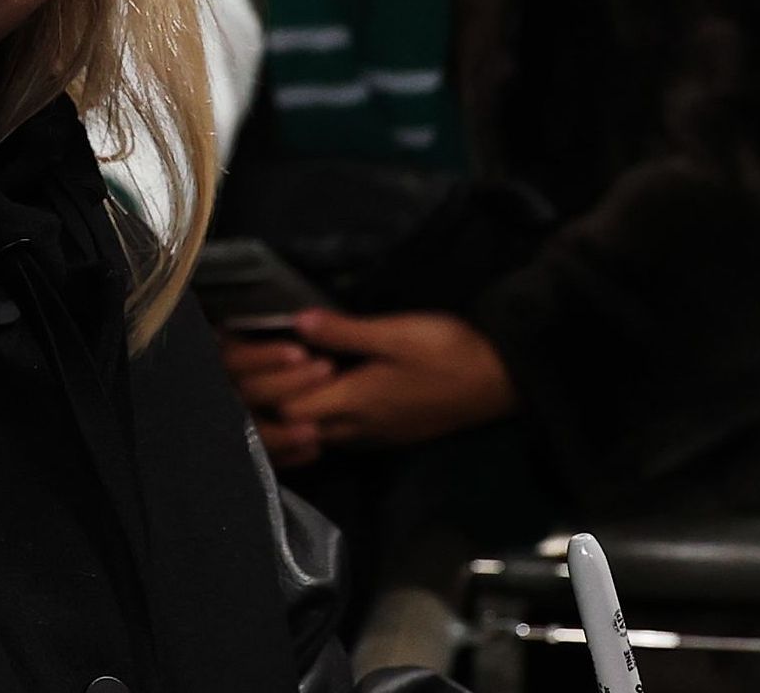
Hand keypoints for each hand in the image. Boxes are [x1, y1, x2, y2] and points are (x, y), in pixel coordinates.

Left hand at [240, 308, 517, 465]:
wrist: (501, 381)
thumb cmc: (448, 352)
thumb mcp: (396, 333)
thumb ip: (344, 332)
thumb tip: (296, 322)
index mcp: (354, 403)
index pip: (290, 411)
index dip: (270, 389)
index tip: (259, 357)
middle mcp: (358, 429)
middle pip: (299, 430)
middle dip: (276, 404)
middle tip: (261, 369)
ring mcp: (375, 437)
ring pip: (320, 435)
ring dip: (300, 413)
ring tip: (286, 380)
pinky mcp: (390, 435)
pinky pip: (341, 436)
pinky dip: (323, 419)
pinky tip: (324, 395)